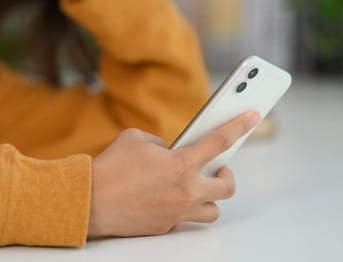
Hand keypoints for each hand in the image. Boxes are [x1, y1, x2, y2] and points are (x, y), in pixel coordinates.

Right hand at [88, 111, 260, 237]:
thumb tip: (170, 153)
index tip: (253, 116)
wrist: (89, 201)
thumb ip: (162, 144)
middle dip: (226, 175)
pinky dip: (182, 208)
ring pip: (213, 211)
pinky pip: (185, 218)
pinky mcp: (166, 226)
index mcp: (181, 164)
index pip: (220, 141)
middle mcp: (186, 190)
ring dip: (208, 197)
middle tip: (217, 168)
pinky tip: (167, 198)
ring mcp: (178, 212)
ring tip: (194, 187)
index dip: (240, 126)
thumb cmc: (110, 167)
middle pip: (228, 186)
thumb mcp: (137, 138)